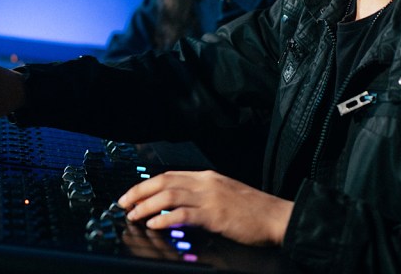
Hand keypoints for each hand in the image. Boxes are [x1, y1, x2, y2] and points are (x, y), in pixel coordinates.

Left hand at [117, 170, 292, 246]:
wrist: (277, 217)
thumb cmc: (253, 210)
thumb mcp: (223, 193)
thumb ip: (201, 194)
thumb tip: (174, 204)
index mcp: (207, 177)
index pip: (168, 175)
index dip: (146, 185)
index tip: (131, 195)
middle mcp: (205, 183)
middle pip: (163, 182)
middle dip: (139, 193)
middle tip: (124, 204)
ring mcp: (210, 198)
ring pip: (169, 196)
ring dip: (147, 206)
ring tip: (134, 215)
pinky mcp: (215, 215)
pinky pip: (184, 214)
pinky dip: (165, 219)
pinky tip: (155, 225)